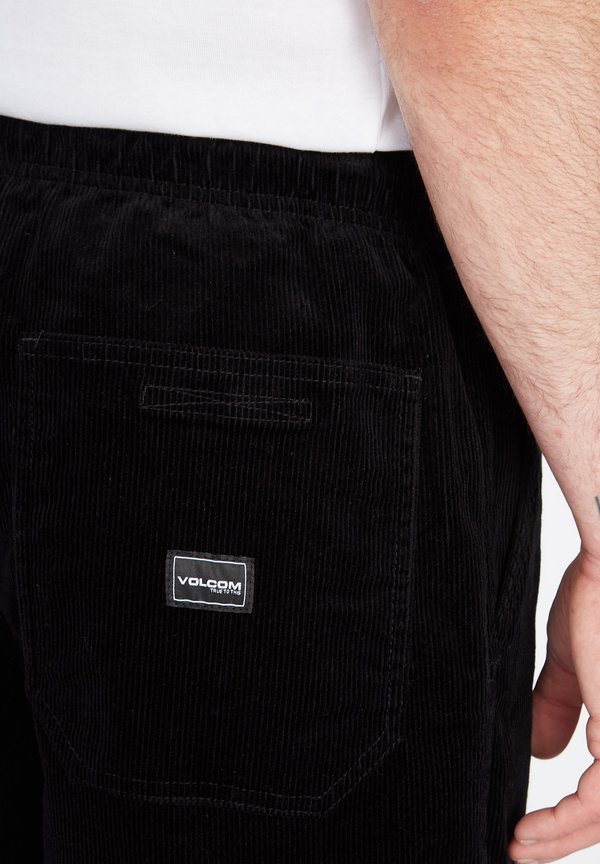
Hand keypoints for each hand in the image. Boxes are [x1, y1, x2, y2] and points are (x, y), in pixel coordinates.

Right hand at [508, 549, 599, 862]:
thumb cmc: (595, 596)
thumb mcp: (571, 662)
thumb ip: (559, 704)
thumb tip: (540, 752)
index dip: (570, 816)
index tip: (525, 827)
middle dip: (564, 836)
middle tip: (517, 848)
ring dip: (559, 837)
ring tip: (517, 845)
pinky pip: (599, 799)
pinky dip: (563, 822)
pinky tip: (528, 829)